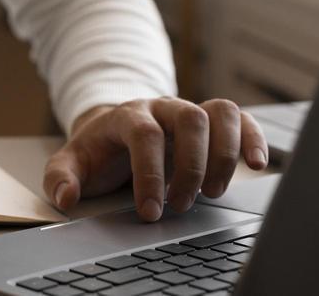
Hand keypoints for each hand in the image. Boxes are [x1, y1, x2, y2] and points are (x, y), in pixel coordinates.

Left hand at [43, 98, 267, 221]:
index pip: (144, 135)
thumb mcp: (72, 163)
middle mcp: (161, 107)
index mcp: (126, 115)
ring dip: (223, 155)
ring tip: (213, 193)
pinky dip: (253, 138)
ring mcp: (189, 110)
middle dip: (190, 167)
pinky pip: (240, 118)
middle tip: (181, 205)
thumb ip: (60, 178)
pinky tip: (257, 165)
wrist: (113, 133)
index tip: (151, 211)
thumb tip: (66, 197)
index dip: (150, 174)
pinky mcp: (211, 121)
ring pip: (219, 113)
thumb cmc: (97, 153)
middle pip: (189, 119)